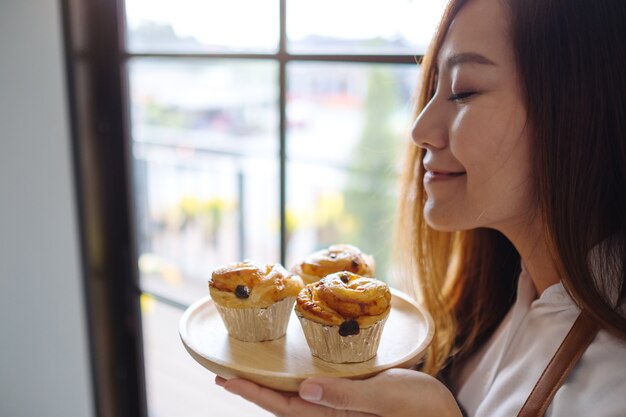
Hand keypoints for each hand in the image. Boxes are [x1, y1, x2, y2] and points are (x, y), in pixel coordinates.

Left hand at [215, 368, 462, 416]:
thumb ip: (346, 397)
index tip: (226, 379)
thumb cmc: (420, 408)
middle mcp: (333, 415)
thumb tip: (305, 390)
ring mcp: (342, 410)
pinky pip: (316, 392)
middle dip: (254, 391)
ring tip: (251, 372)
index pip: (284, 407)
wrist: (444, 415)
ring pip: (297, 400)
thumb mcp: (386, 397)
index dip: (253, 393)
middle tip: (227, 375)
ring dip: (272, 386)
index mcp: (335, 416)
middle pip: (284, 405)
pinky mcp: (352, 400)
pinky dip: (297, 381)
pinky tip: (295, 371)